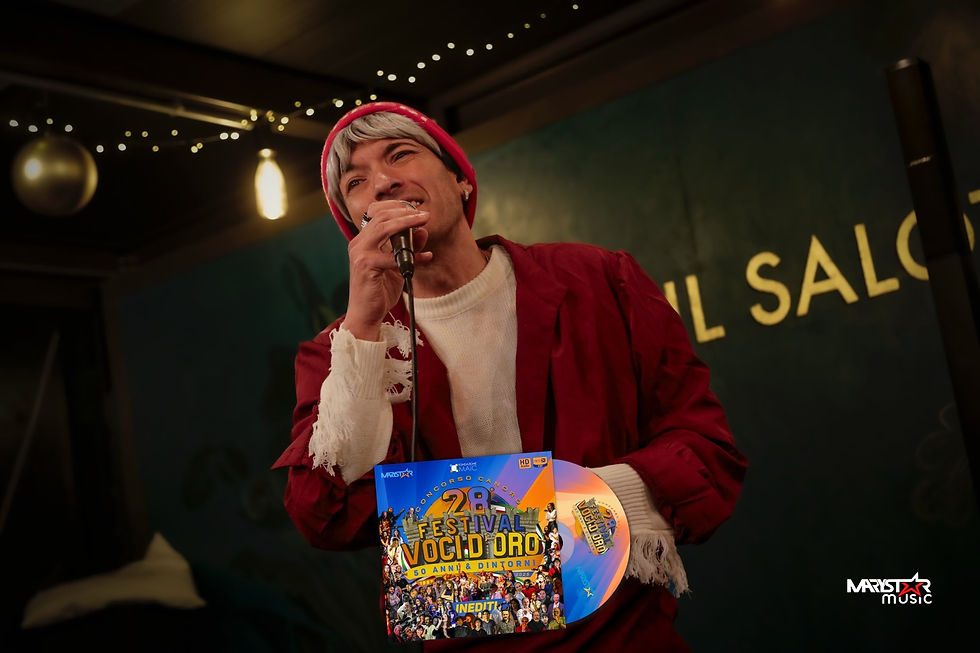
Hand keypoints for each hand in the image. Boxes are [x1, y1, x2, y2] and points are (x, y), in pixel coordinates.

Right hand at [343, 200, 431, 339]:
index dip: (396, 207)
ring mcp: (360, 254)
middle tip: (425, 215)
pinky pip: (393, 256)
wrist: (366, 315)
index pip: (376, 213)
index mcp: (363, 241)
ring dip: (406, 223)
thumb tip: (422, 231)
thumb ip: (409, 248)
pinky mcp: (365, 266)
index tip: (416, 209)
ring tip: (423, 222)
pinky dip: (412, 256)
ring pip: (383, 228)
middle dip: (405, 212)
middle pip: (381, 216)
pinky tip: (427, 258)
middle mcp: (358, 244)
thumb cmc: (380, 290)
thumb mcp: (398, 265)